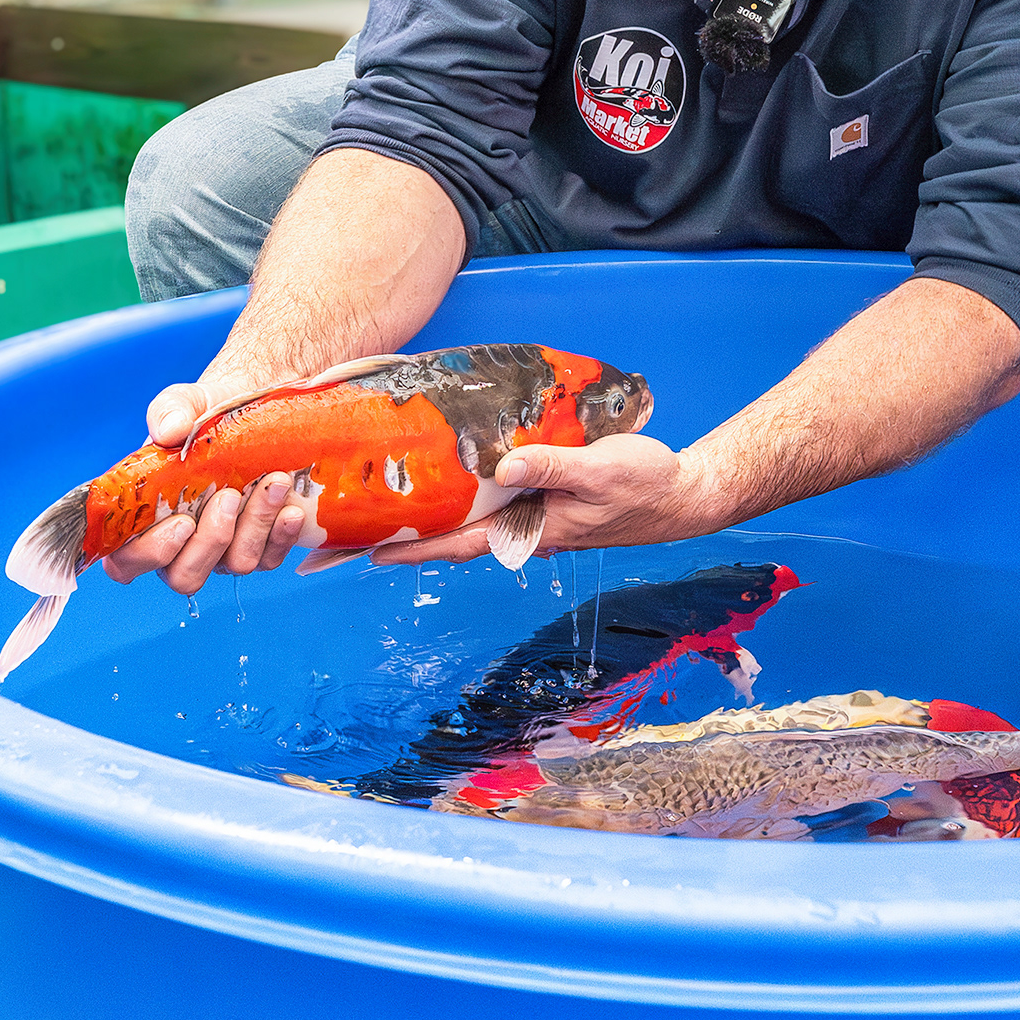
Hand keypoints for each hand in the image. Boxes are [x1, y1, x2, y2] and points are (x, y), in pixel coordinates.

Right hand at [103, 376, 306, 593]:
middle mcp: (183, 543)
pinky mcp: (261, 546)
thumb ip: (169, 411)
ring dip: (255, 526)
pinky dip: (282, 535)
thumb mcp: (187, 403)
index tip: (182, 522)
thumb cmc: (207, 415)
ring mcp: (224, 549)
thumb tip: (169, 430)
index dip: (149, 555)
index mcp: (146, 517)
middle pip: (184, 576)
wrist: (255, 411)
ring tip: (273, 482)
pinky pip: (270, 558)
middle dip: (211, 541)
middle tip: (229, 497)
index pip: (126, 562)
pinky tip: (291, 508)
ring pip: (236, 564)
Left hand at [369, 434, 723, 566]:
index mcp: (529, 529)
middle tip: (336, 541)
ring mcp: (530, 518)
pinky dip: (453, 499)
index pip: (454, 543)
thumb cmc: (645, 484)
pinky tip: (438, 482)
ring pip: (462, 522)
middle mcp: (521, 529)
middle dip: (393, 540)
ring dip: (419, 520)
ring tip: (371, 509)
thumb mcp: (600, 471)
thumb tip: (503, 466)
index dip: (405, 549)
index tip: (355, 553)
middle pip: (445, 538)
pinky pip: (486, 504)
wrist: (684, 494)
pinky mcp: (541, 500)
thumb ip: (552, 466)